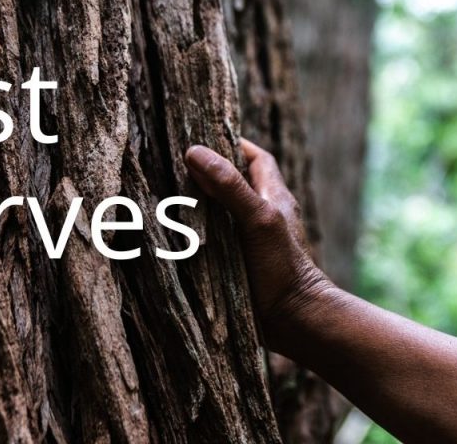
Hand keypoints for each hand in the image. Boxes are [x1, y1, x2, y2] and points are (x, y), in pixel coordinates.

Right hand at [184, 139, 333, 349]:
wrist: (293, 322)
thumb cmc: (283, 269)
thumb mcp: (258, 220)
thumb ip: (230, 187)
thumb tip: (195, 153)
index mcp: (274, 197)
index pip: (256, 159)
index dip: (234, 144)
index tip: (205, 134)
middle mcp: (261, 216)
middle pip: (233, 183)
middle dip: (206, 172)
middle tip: (172, 163)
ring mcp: (248, 241)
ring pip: (219, 213)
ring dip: (196, 205)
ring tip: (162, 193)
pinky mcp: (237, 265)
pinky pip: (212, 242)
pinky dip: (194, 235)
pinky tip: (171, 234)